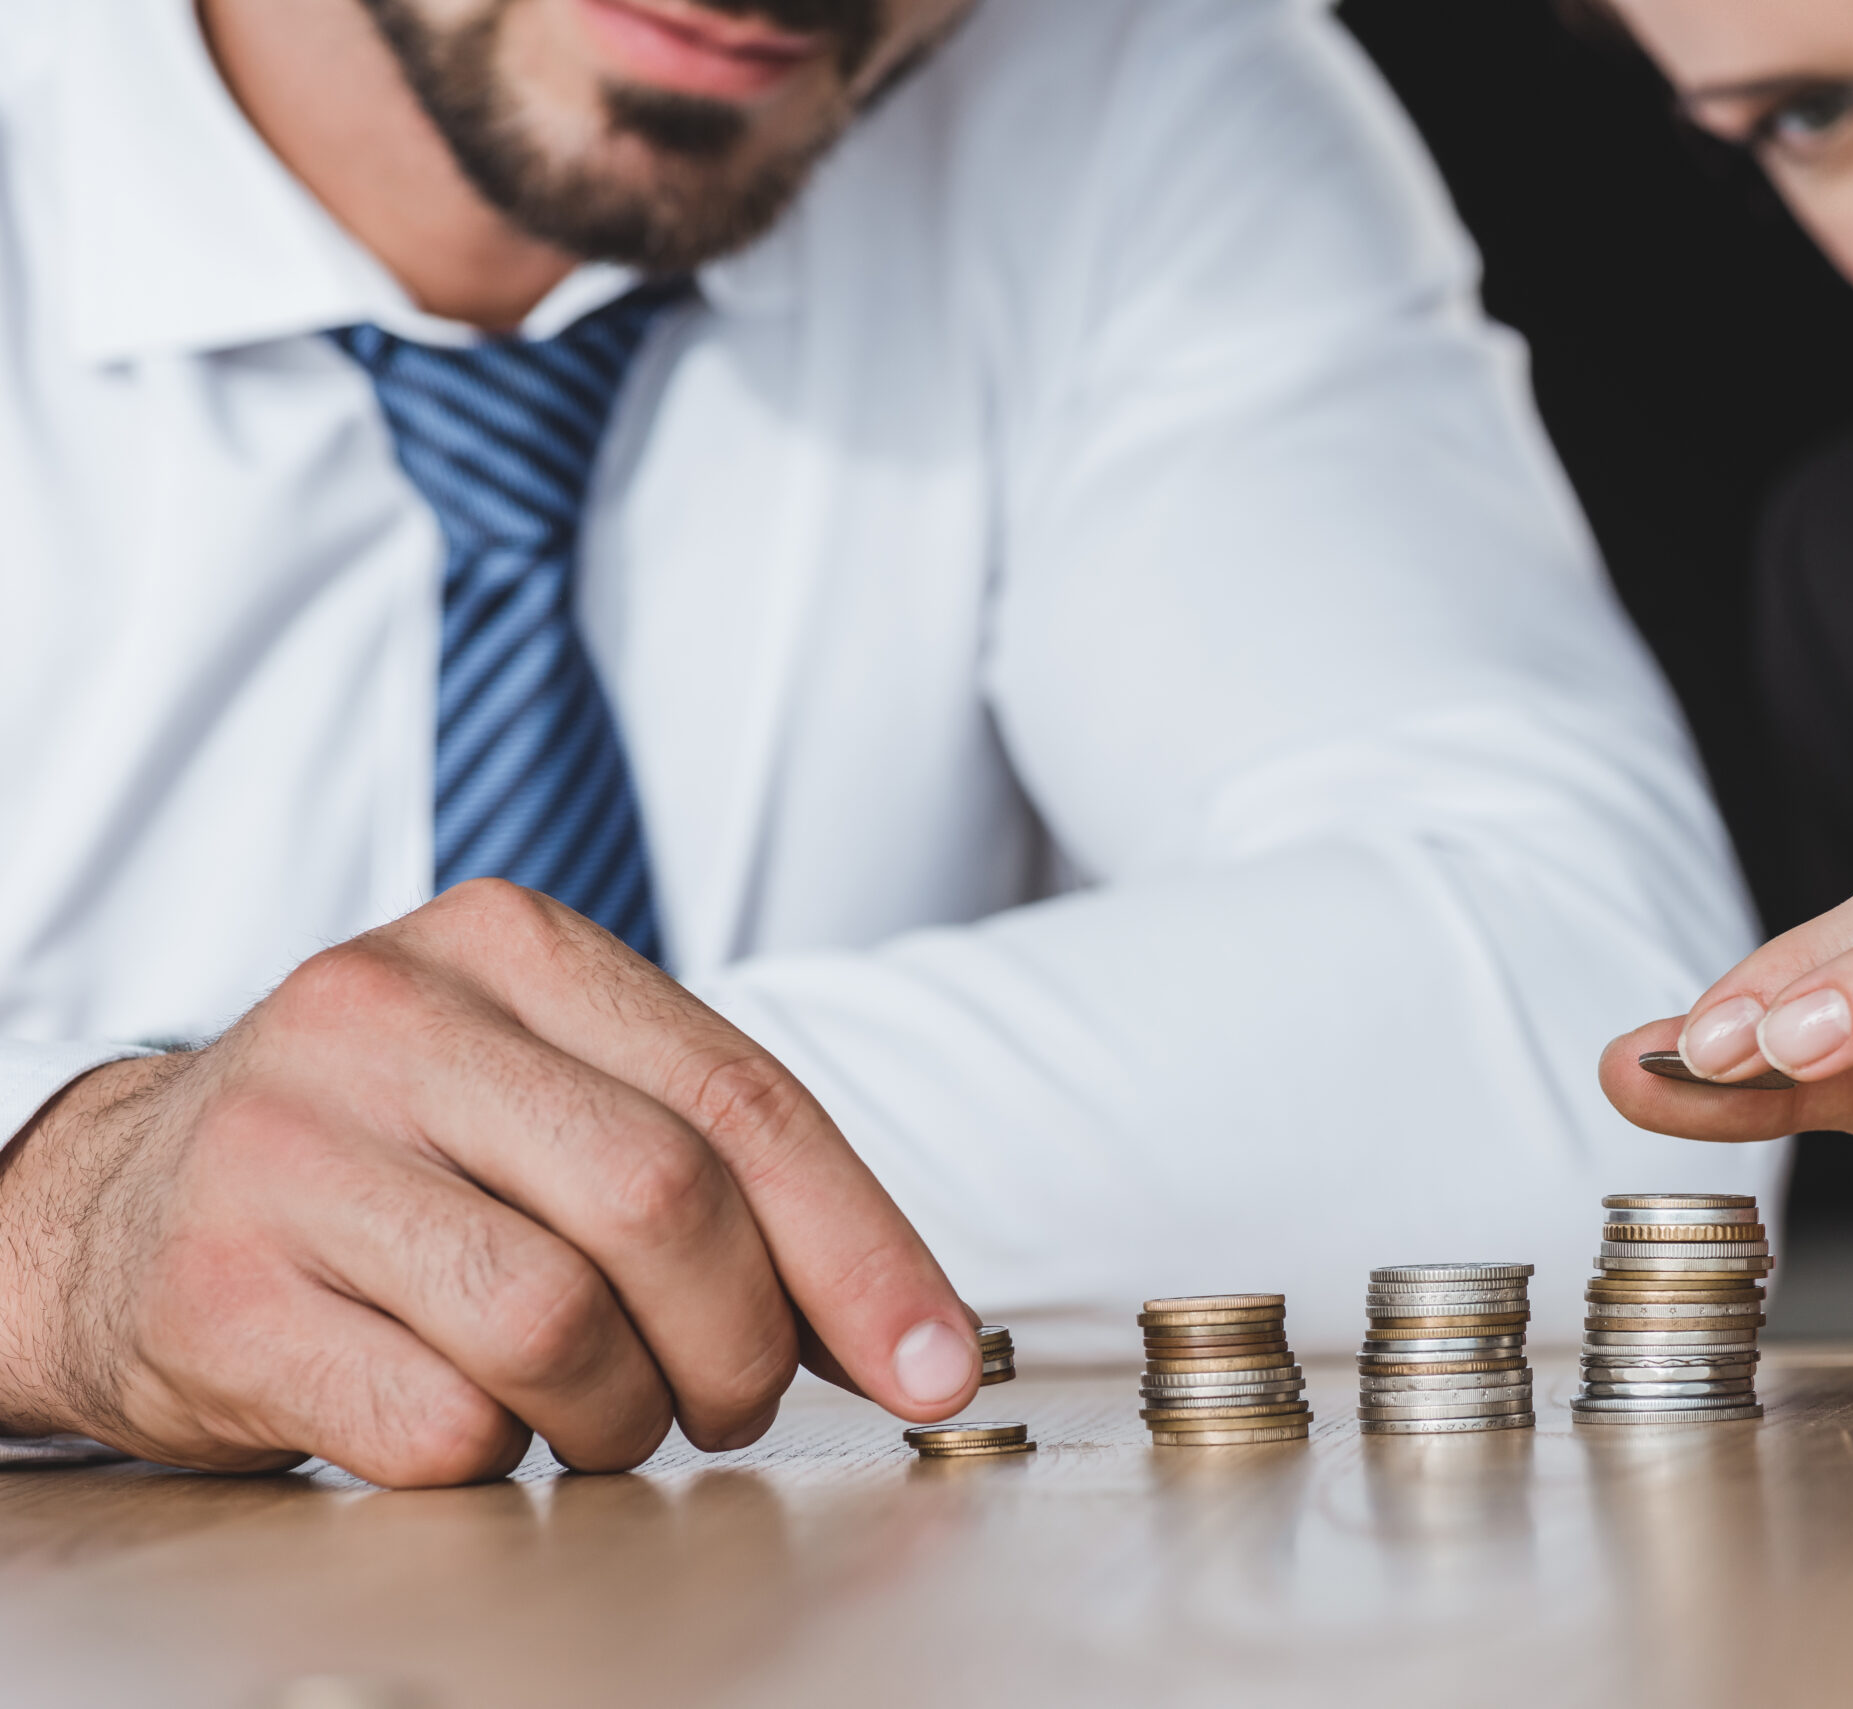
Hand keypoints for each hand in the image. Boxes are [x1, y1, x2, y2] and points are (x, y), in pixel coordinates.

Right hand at [0, 881, 980, 1485]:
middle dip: (743, 1343)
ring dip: (621, 1413)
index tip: (932, 1363)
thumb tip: (900, 1323)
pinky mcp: (218, 1289)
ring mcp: (289, 1148)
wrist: (113, 1210)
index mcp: (511, 946)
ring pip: (558, 1322)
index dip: (863, 1250)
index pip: (746, 1098)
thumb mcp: (543, 1093)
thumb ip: (714, 1166)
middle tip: (728, 1399)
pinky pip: (442, 1420)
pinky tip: (475, 1419)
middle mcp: (391, 1017)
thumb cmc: (387, 1161)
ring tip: (598, 1412)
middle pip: (666, 1203)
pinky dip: (498, 1455)